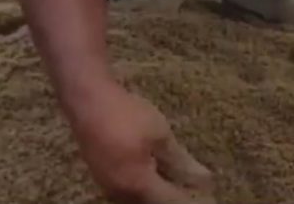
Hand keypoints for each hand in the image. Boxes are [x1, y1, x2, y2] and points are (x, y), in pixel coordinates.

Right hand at [66, 79, 215, 202]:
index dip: (189, 198)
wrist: (88, 100)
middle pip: (153, 203)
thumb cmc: (126, 115)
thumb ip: (180, 161)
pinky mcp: (101, 177)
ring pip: (138, 199)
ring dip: (158, 191)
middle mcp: (119, 193)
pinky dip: (144, 185)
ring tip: (176, 177)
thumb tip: (203, 180)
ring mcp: (107, 186)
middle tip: (191, 184)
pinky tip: (154, 170)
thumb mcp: (160, 135)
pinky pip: (127, 191)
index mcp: (137, 185)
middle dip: (173, 196)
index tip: (205, 191)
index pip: (170, 202)